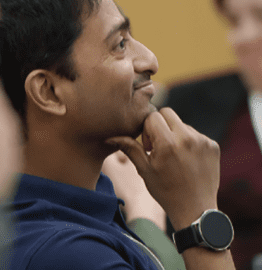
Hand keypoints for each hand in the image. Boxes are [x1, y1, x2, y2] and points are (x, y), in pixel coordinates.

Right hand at [105, 108, 219, 230]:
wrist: (196, 210)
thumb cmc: (166, 191)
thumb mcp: (144, 170)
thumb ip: (130, 148)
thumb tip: (111, 137)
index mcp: (168, 143)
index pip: (152, 116)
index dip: (147, 129)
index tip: (149, 146)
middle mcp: (187, 138)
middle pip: (168, 113)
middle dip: (160, 124)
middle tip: (159, 145)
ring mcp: (203, 141)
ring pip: (182, 124)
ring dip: (175, 134)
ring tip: (175, 156)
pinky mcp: (213, 145)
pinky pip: (196, 133)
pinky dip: (189, 142)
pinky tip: (187, 160)